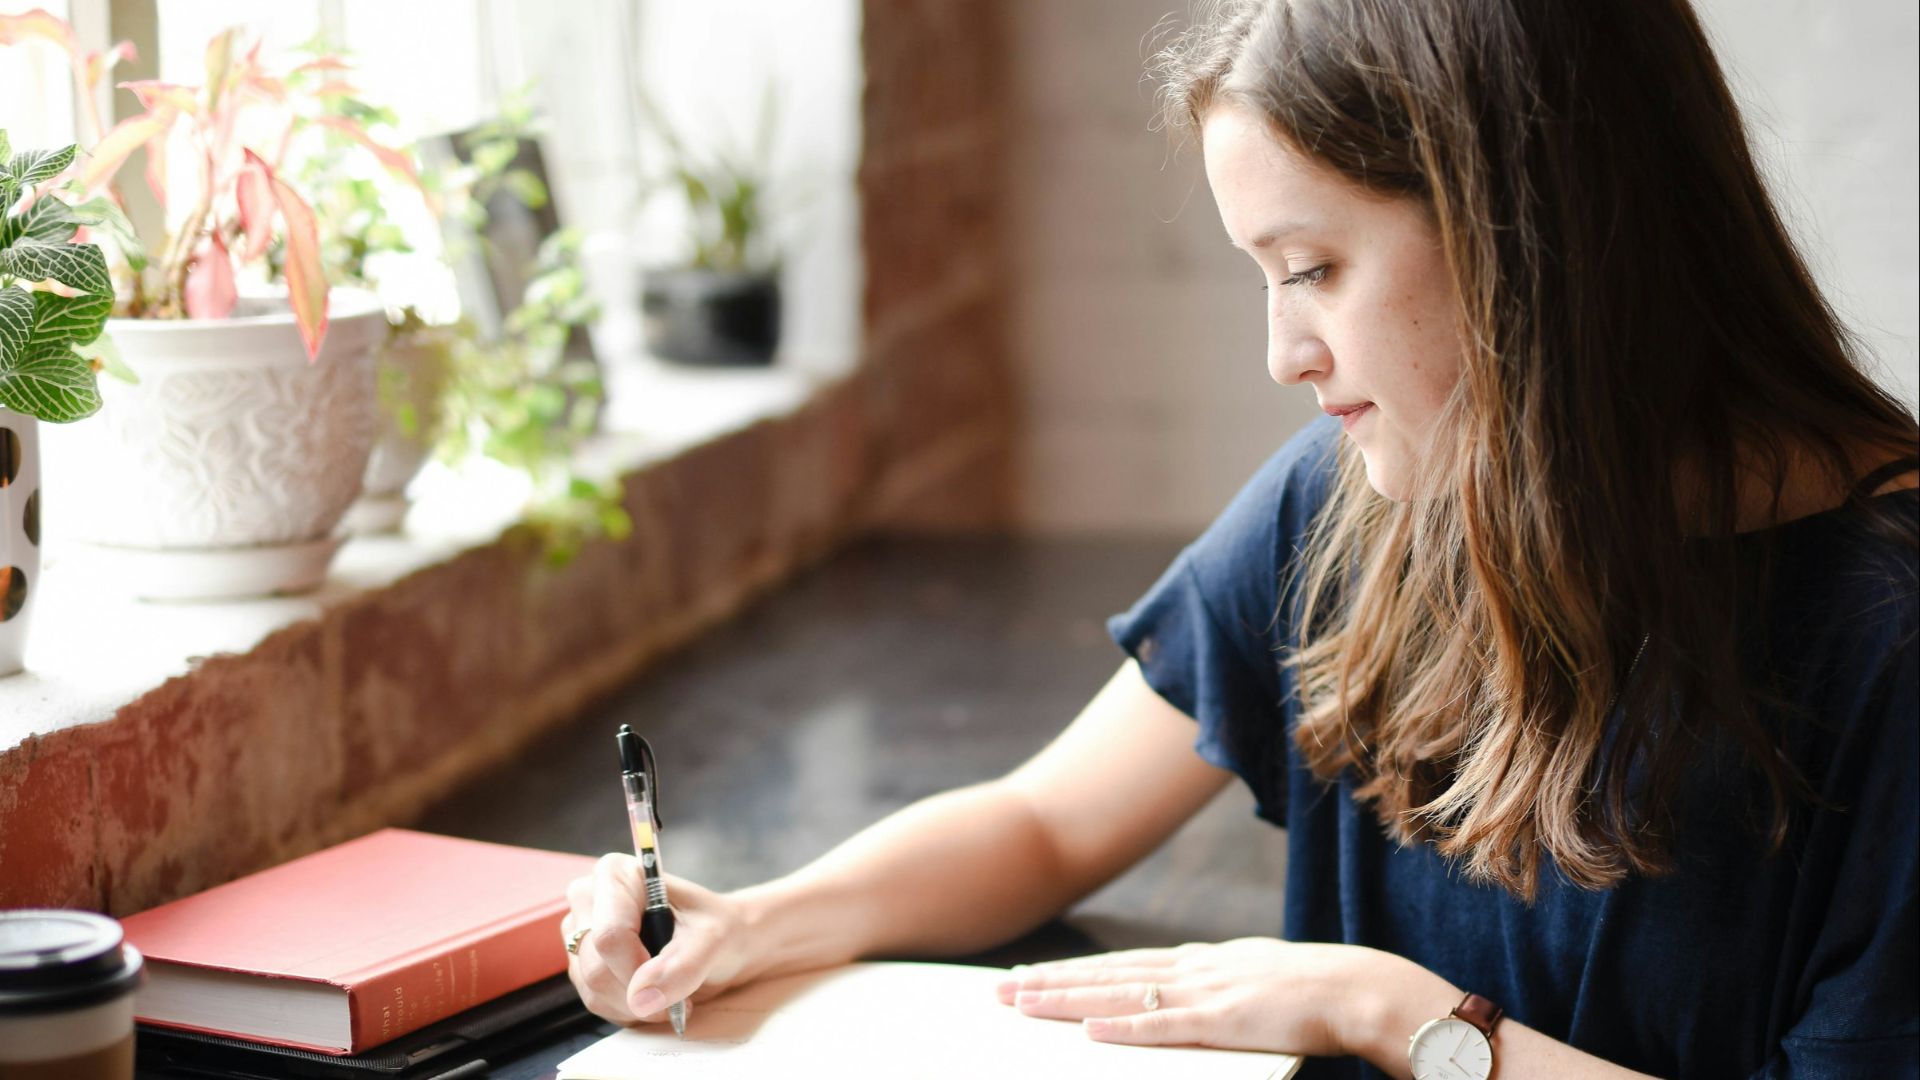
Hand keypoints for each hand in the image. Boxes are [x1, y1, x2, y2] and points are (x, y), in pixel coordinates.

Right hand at [561, 854, 752, 1025]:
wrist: (724, 944)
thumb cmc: (718, 929)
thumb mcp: (714, 940)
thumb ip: (682, 966)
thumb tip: (641, 998)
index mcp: (616, 875)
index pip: (609, 935)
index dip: (637, 969)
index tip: (671, 980)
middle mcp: (589, 900)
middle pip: (597, 967)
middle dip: (641, 992)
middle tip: (680, 990)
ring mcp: (581, 934)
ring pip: (594, 990)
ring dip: (637, 1005)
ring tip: (671, 990)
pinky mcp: (582, 965)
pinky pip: (597, 1002)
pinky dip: (630, 1009)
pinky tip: (653, 994)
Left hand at [993, 937, 1394, 1056]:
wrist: (1358, 988)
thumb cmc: (1313, 992)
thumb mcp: (1253, 978)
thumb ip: (1216, 986)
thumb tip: (1184, 994)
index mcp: (1201, 961)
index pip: (1122, 964)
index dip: (1074, 971)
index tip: (1032, 976)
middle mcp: (1193, 969)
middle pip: (1107, 974)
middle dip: (1051, 982)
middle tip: (1001, 990)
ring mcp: (1205, 992)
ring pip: (1120, 994)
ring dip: (1068, 1000)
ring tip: (1023, 1003)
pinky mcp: (1222, 1021)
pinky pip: (1162, 1026)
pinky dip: (1123, 1026)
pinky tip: (1088, 1028)